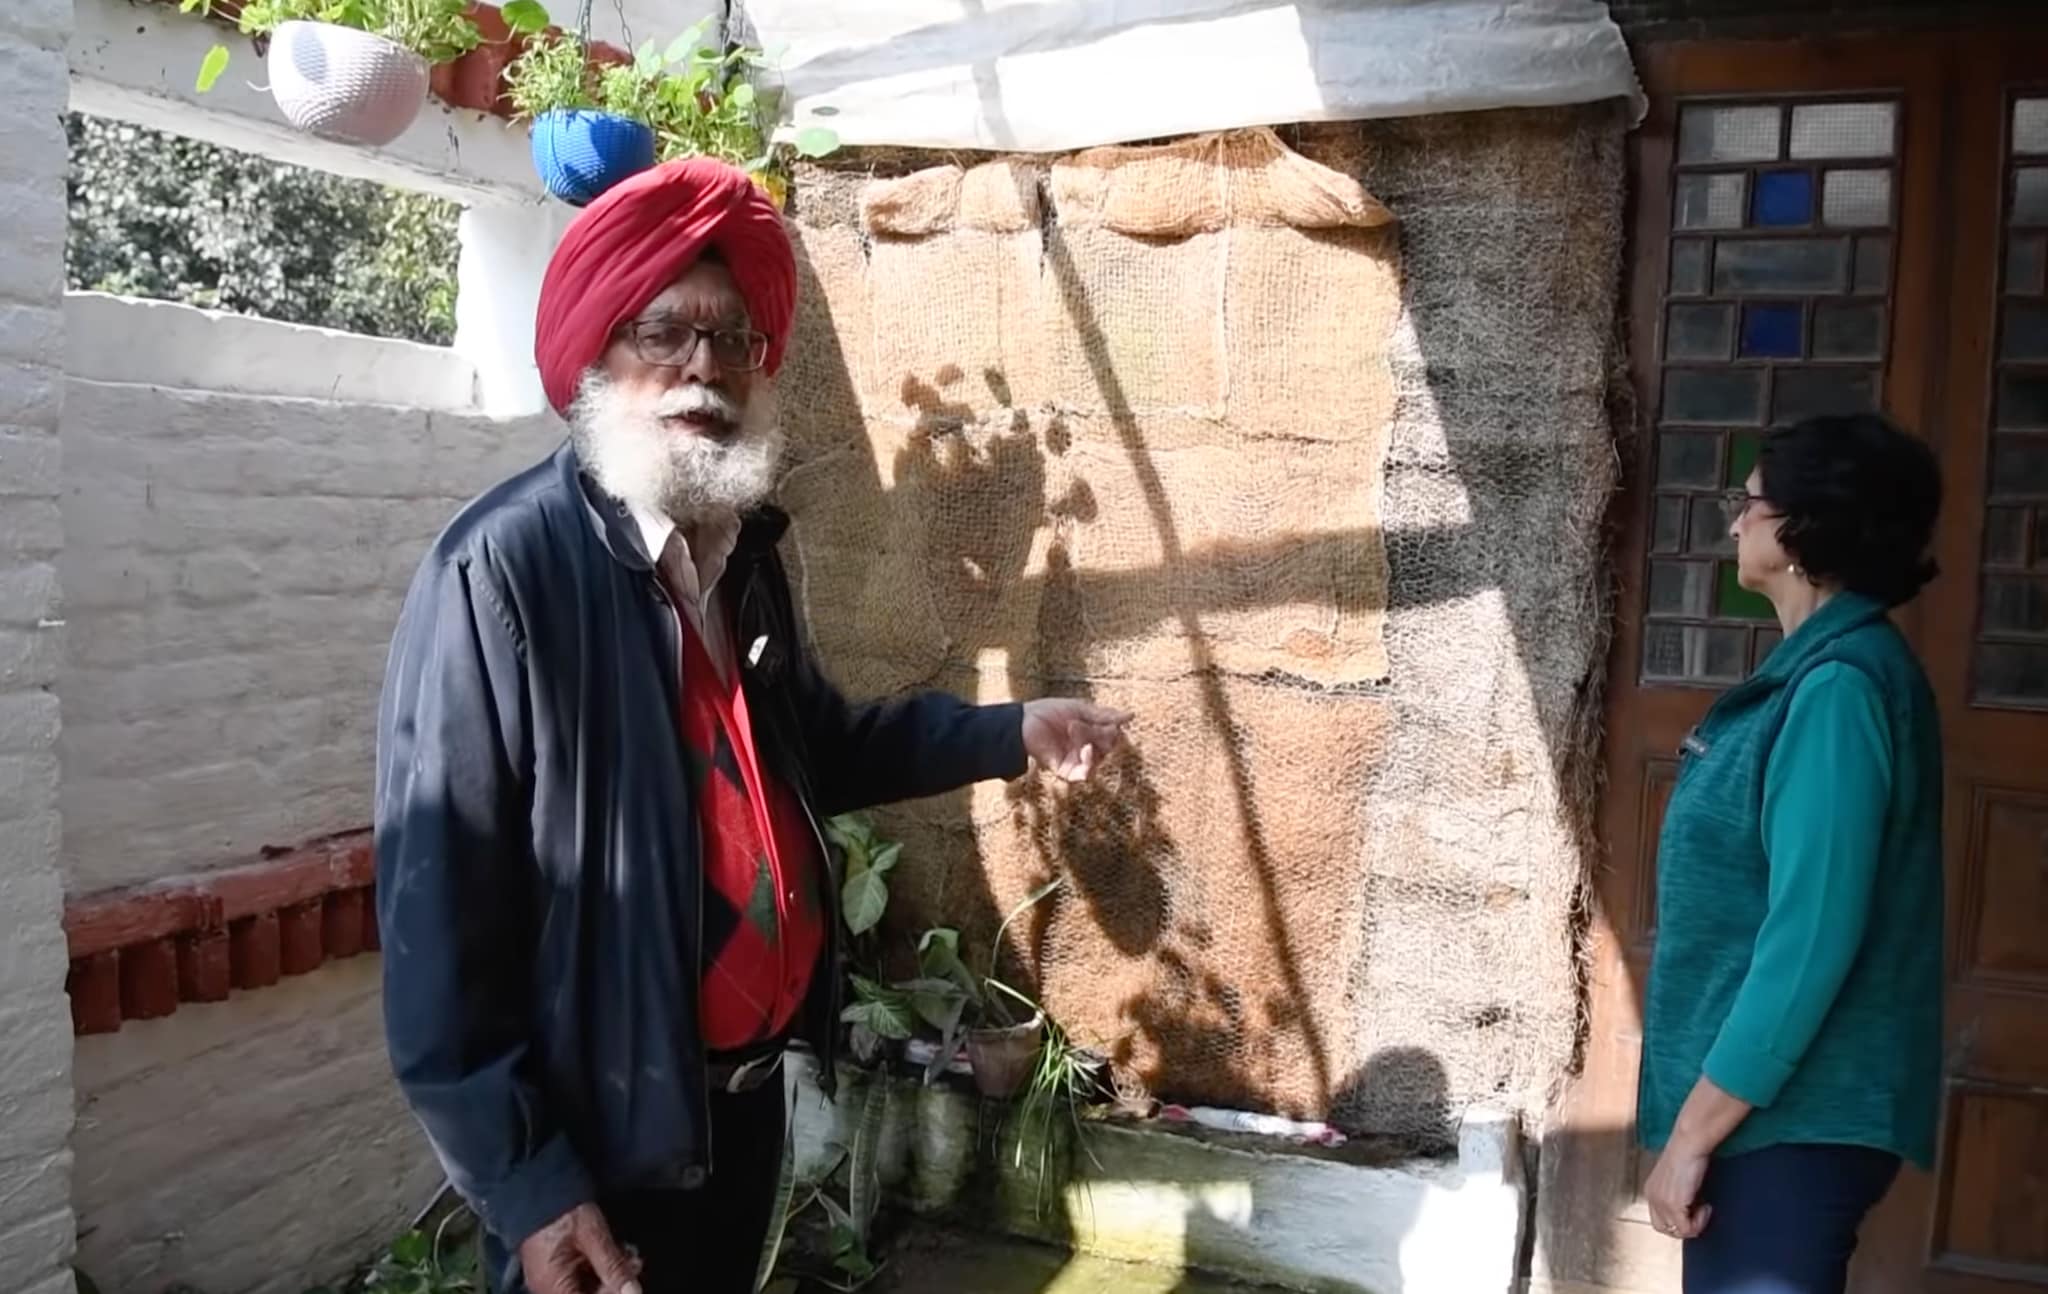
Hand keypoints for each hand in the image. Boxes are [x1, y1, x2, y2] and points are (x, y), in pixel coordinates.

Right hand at [518, 1203, 641, 1293]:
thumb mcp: (593, 1236)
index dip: (611, 1293)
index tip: (630, 1283)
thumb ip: (613, 1267)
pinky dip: (599, 1268)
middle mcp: (549, 1288)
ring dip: (610, 1275)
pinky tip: (616, 1253)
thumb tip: (634, 1292)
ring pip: (587, 1287)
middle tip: (635, 1264)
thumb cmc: (562, 1210)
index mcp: (554, 1286)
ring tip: (628, 1255)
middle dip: (614, 1284)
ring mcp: (551, 1279)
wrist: (536, 1183)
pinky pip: (581, 1277)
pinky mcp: (557, 1267)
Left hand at [1021, 698, 1132, 782]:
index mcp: (1092, 734)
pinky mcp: (1067, 772)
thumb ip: (1104, 716)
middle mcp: (1088, 749)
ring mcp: (1078, 761)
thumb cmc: (1049, 712)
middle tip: (1078, 721)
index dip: (1112, 727)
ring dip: (1090, 740)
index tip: (1108, 719)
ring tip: (1073, 728)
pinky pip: (1086, 774)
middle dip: (1098, 732)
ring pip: (1098, 758)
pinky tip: (1085, 749)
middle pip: (1108, 746)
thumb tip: (1131, 716)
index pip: (1113, 735)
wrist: (1023, 722)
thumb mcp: (1079, 709)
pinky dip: (1089, 763)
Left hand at [1643, 1142, 1712, 1240]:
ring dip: (1694, 1225)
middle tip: (1700, 1212)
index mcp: (1651, 1191)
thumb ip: (1678, 1193)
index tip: (1695, 1209)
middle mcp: (1651, 1198)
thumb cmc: (1689, 1155)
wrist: (1689, 1143)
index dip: (1678, 1219)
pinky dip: (1699, 1223)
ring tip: (1704, 1208)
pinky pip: (1686, 1229)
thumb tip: (1692, 1209)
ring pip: (1676, 1231)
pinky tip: (1706, 1207)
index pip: (1659, 1219)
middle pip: (1664, 1228)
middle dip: (1684, 1226)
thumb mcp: (1679, 1178)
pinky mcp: (1672, 1204)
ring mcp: (1660, 1202)